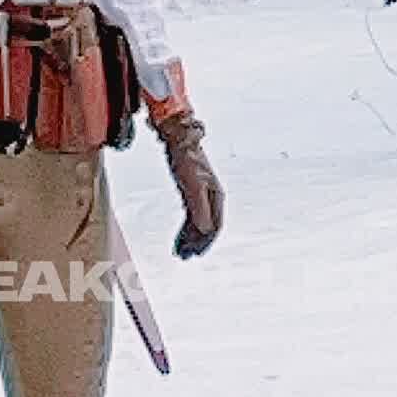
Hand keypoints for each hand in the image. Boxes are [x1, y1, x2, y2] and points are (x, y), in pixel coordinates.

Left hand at [156, 110, 223, 258]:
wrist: (179, 139)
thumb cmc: (187, 160)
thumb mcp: (193, 187)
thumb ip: (200, 210)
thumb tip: (205, 231)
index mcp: (216, 197)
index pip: (214, 226)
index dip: (206, 242)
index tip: (196, 254)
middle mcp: (212, 197)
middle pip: (206, 227)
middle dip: (196, 243)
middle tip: (185, 256)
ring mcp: (201, 194)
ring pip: (197, 222)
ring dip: (189, 237)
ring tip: (180, 251)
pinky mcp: (191, 191)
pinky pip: (190, 215)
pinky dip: (184, 227)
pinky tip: (179, 235)